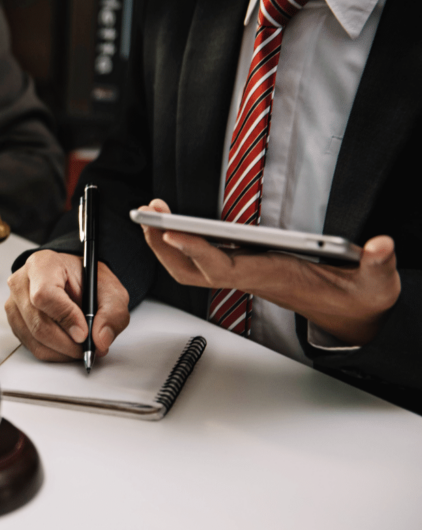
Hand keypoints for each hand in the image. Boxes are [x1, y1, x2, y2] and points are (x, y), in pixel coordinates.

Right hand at [4, 250, 130, 361]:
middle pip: (38, 323)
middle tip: (88, 347)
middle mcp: (21, 283)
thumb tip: (100, 340)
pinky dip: (54, 352)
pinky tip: (68, 345)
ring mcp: (14, 304)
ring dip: (62, 351)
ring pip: (35, 339)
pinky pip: (32, 346)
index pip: (44, 294)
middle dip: (67, 343)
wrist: (73, 280)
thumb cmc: (86, 281)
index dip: (65, 317)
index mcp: (42, 265)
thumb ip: (112, 314)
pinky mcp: (15, 322)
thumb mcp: (111, 291)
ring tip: (81, 346)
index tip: (84, 332)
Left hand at [140, 198, 400, 345]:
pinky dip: (181, 242)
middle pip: (192, 269)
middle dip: (165, 244)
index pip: (226, 267)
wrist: (352, 315)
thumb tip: (381, 245)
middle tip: (147, 214)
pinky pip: (201, 259)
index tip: (174, 232)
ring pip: (190, 267)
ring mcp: (244, 273)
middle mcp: (250, 277)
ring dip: (166, 243)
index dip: (198, 251)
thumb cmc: (357, 297)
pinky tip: (171, 224)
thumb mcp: (375, 282)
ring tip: (150, 213)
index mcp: (273, 276)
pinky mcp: (245, 267)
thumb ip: (378, 264)